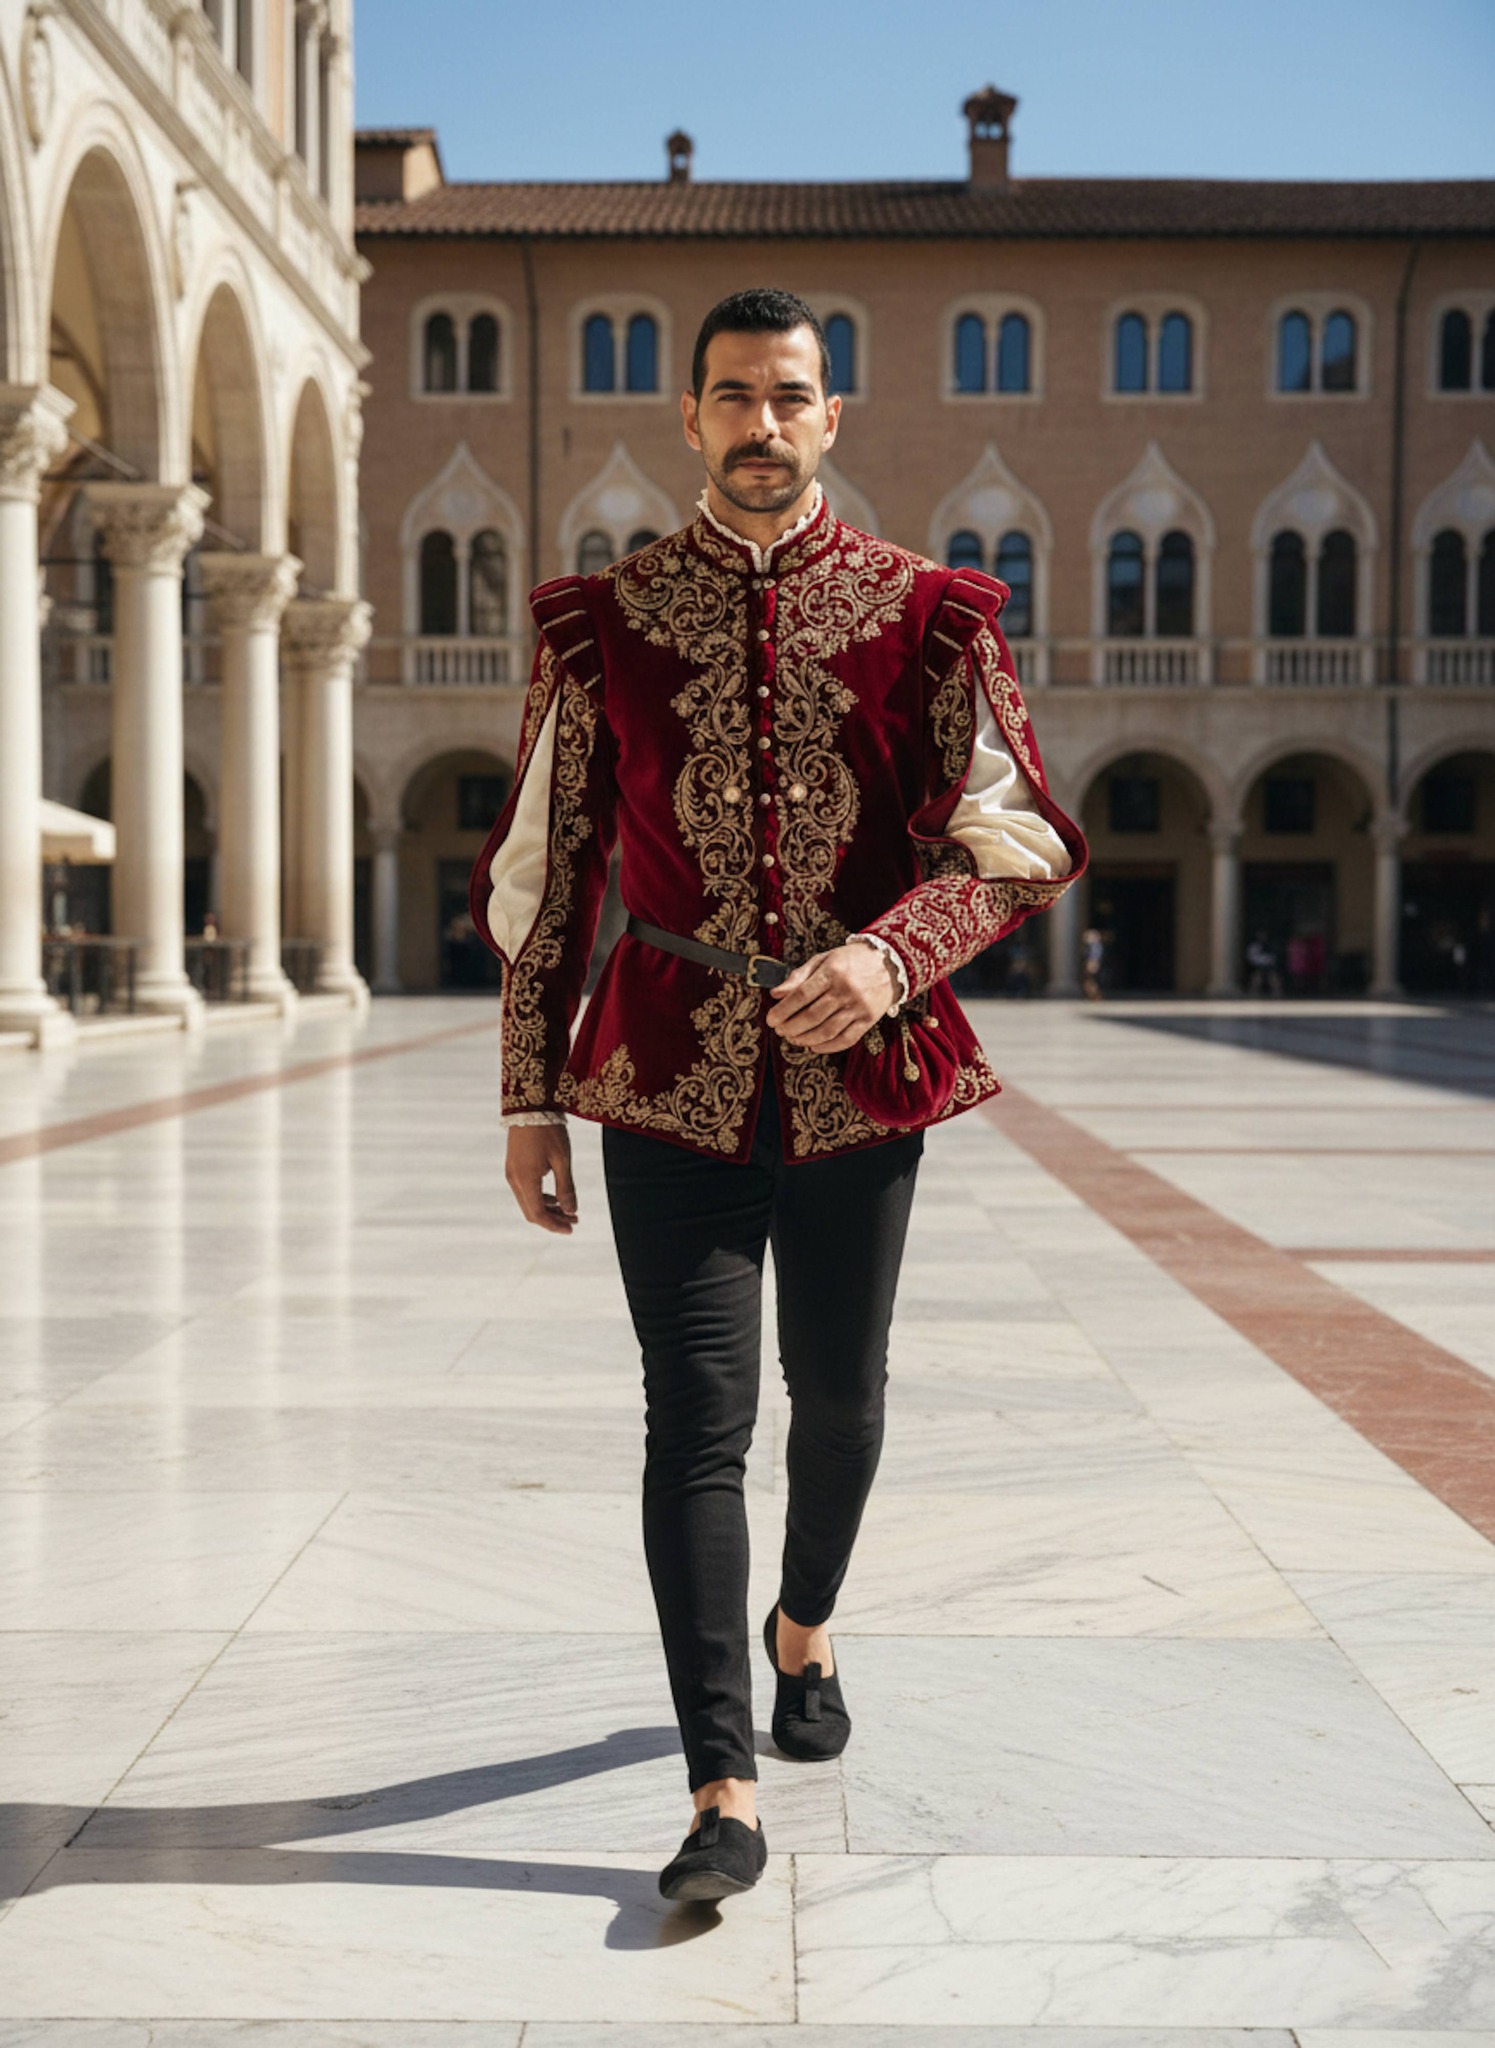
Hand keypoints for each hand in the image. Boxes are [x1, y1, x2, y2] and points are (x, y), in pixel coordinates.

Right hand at [505, 1124, 577, 1234]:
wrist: (528, 1105)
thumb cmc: (548, 1130)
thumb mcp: (562, 1159)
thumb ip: (566, 1187)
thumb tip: (571, 1211)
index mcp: (526, 1179)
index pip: (538, 1214)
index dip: (555, 1225)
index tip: (571, 1228)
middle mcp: (514, 1180)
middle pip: (531, 1211)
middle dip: (552, 1220)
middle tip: (574, 1220)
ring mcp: (511, 1173)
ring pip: (527, 1202)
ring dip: (547, 1209)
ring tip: (568, 1210)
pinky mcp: (512, 1166)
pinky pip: (524, 1191)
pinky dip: (539, 1198)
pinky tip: (554, 1197)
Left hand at [766, 941, 899, 1055]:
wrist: (890, 964)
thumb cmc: (851, 960)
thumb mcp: (824, 959)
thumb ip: (799, 976)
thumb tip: (776, 993)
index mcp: (832, 972)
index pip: (801, 995)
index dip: (783, 1010)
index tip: (771, 1019)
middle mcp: (846, 991)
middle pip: (812, 1016)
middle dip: (791, 1027)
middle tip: (780, 1030)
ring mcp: (859, 1007)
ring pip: (827, 1031)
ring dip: (805, 1039)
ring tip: (793, 1038)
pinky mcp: (868, 1020)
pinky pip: (846, 1039)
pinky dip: (827, 1047)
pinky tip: (813, 1046)